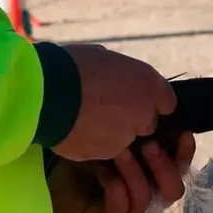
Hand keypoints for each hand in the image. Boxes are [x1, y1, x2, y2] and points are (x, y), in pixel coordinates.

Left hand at [49, 132, 195, 212]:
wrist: (48, 161)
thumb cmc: (83, 140)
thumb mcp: (119, 125)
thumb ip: (146, 119)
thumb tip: (165, 110)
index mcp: (152, 169)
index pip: (179, 167)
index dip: (184, 153)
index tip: (182, 134)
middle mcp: (144, 192)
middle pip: (173, 190)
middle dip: (164, 166)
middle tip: (148, 144)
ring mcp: (126, 211)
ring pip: (145, 199)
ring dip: (135, 173)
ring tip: (119, 151)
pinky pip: (120, 212)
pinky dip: (117, 192)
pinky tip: (107, 175)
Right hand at [53, 44, 176, 161]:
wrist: (46, 93)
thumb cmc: (72, 65)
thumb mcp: (104, 58)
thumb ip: (121, 75)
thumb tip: (118, 79)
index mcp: (149, 83)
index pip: (166, 101)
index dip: (149, 101)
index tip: (134, 99)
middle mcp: (145, 112)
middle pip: (147, 124)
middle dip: (132, 120)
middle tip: (105, 110)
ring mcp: (128, 136)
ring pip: (125, 140)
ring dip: (111, 133)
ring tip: (86, 119)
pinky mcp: (107, 154)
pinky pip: (105, 150)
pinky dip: (95, 143)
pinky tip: (77, 130)